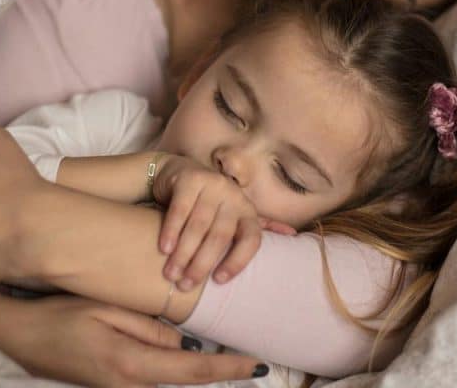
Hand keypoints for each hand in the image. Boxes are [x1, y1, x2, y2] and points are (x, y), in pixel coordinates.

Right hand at [0, 279, 267, 386]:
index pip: (192, 370)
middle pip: (184, 380)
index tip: (257, 365)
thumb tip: (181, 342)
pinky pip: (149, 378)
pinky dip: (169, 368)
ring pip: (166, 379)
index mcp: (132, 364)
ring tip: (223, 355)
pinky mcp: (110, 387)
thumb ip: (149, 328)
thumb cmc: (61, 314)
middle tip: (248, 359)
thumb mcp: (108, 310)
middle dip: (216, 370)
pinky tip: (179, 353)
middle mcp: (128, 386)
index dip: (228, 369)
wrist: (18, 335)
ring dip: (191, 368)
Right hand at [153, 155, 294, 291]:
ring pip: (198, 225)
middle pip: (220, 236)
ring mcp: (213, 184)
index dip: (238, 262)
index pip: (251, 239)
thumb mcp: (233, 214)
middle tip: (185, 285)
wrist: (177, 171)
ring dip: (183, 253)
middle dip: (202, 264)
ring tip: (170, 274)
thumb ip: (258, 226)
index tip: (219, 281)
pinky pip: (180, 210)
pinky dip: (171, 231)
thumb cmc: (209, 202)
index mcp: (248, 209)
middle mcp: (234, 195)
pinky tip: (163, 249)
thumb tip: (293, 235)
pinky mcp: (190, 178)